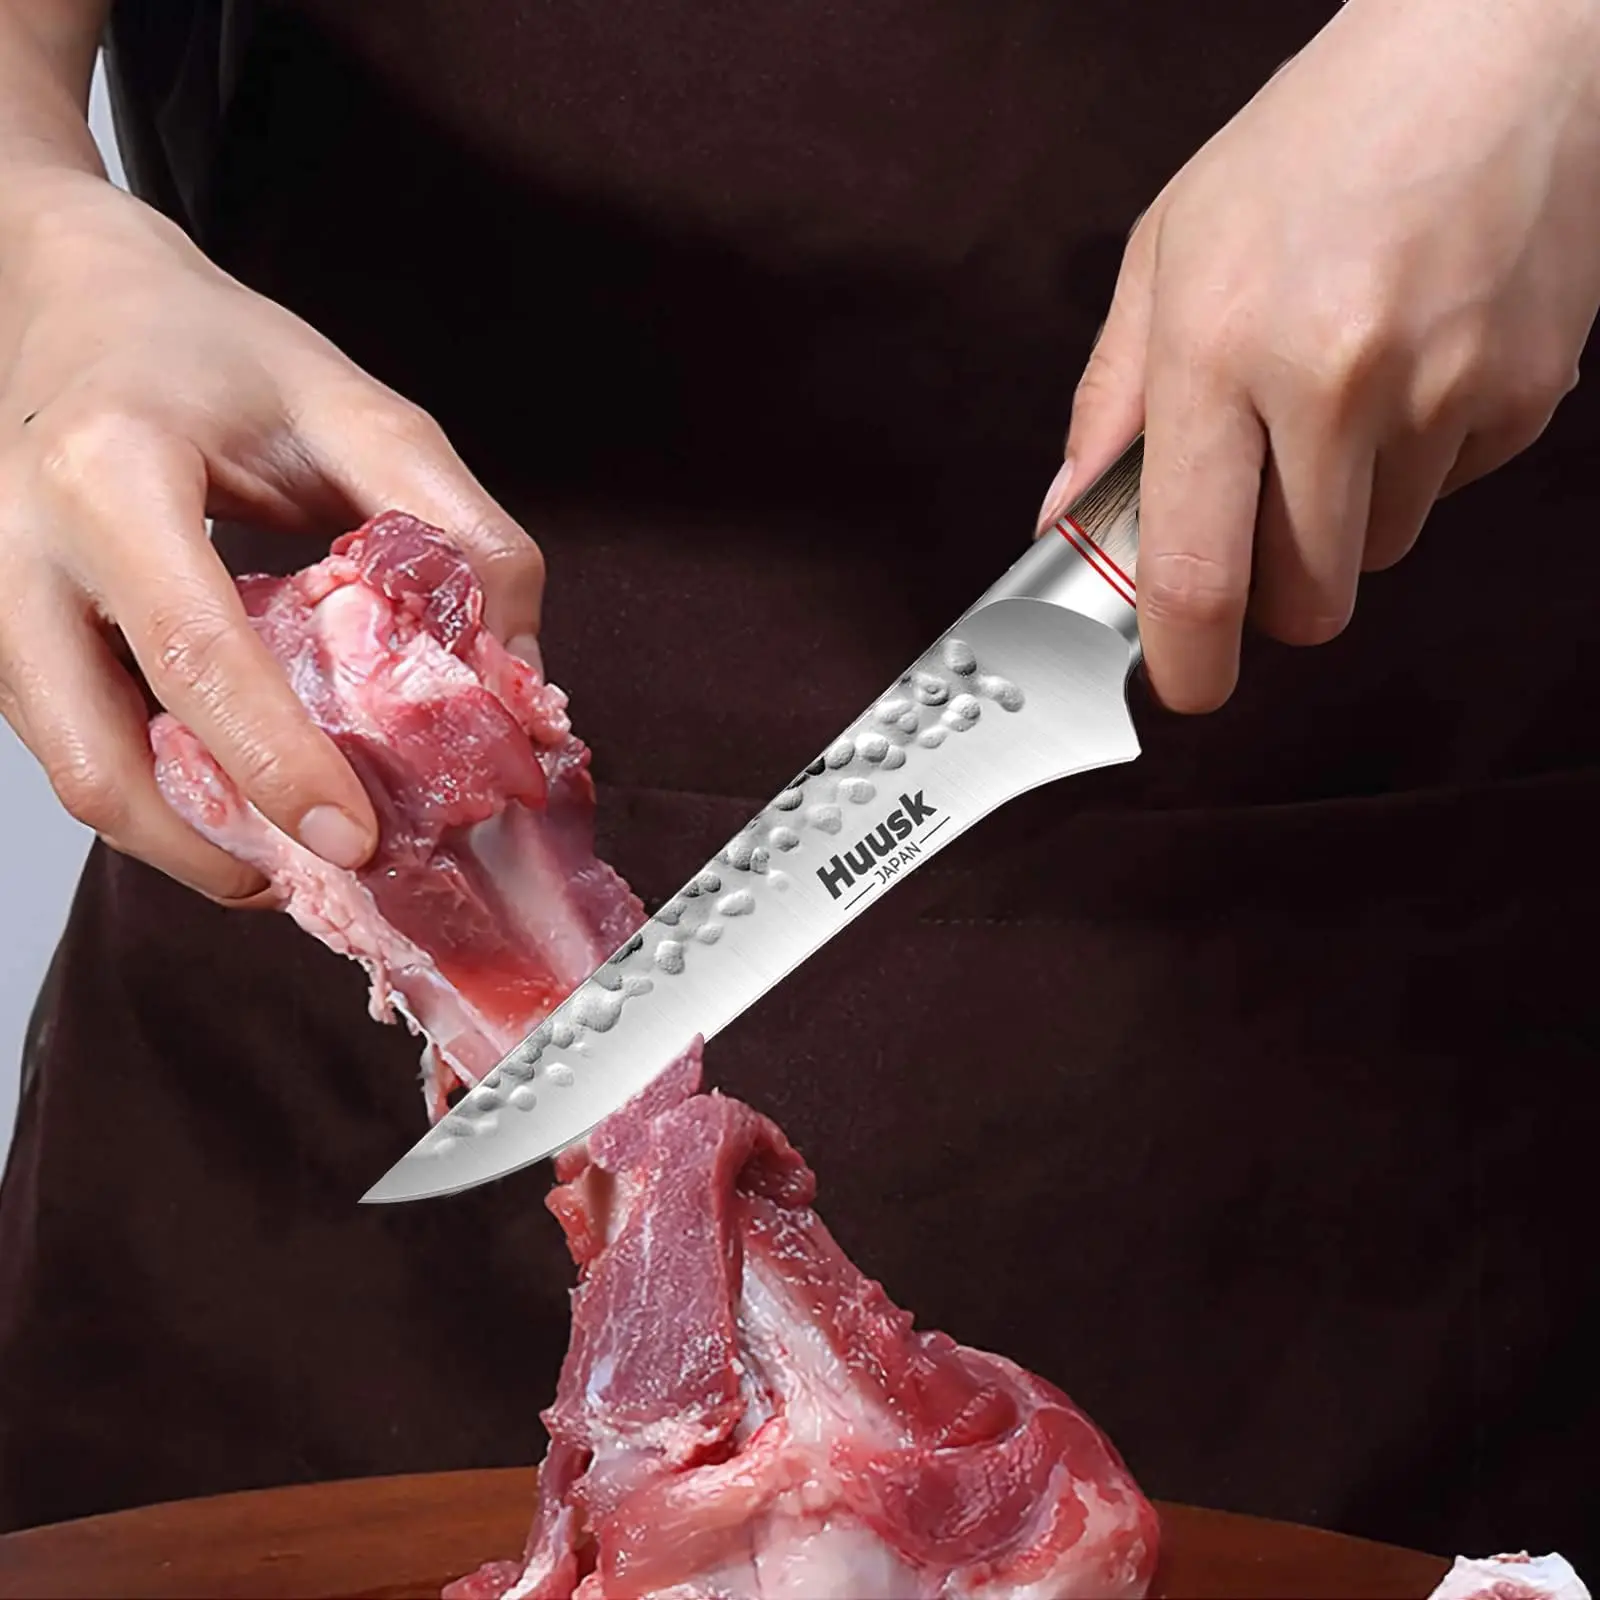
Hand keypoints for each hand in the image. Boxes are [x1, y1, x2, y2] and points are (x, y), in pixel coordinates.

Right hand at [0, 173, 543, 900]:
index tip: (356, 841)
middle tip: (332, 877)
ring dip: (192, 839)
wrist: (74, 303)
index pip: (198, 651)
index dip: (279, 763)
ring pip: (79, 776)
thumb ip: (457, 528)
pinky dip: (166, 796)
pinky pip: (76, 748)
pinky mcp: (1, 638)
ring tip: (298, 855)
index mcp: (112, 472)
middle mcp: (21, 549)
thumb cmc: (210, 351)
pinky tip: (246, 800)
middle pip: (100, 759)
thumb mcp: (356, 407)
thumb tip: (515, 670)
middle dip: (222, 848)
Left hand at [1040, 0, 1599, 711]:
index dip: (1185, 663)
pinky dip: (1420, 463)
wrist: (1497, 47)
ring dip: (1345, 519)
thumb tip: (1067, 515)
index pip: (1197, 574)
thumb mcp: (1169, 251)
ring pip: (1377, 555)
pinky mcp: (1526, 393)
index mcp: (1222, 348)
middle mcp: (1338, 382)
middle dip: (1273, 598)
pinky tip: (1412, 367)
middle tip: (1258, 528)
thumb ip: (1111, 401)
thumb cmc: (1313, 145)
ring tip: (1340, 401)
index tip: (1181, 684)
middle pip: (1306, 603)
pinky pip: (1449, 493)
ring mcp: (1447, 391)